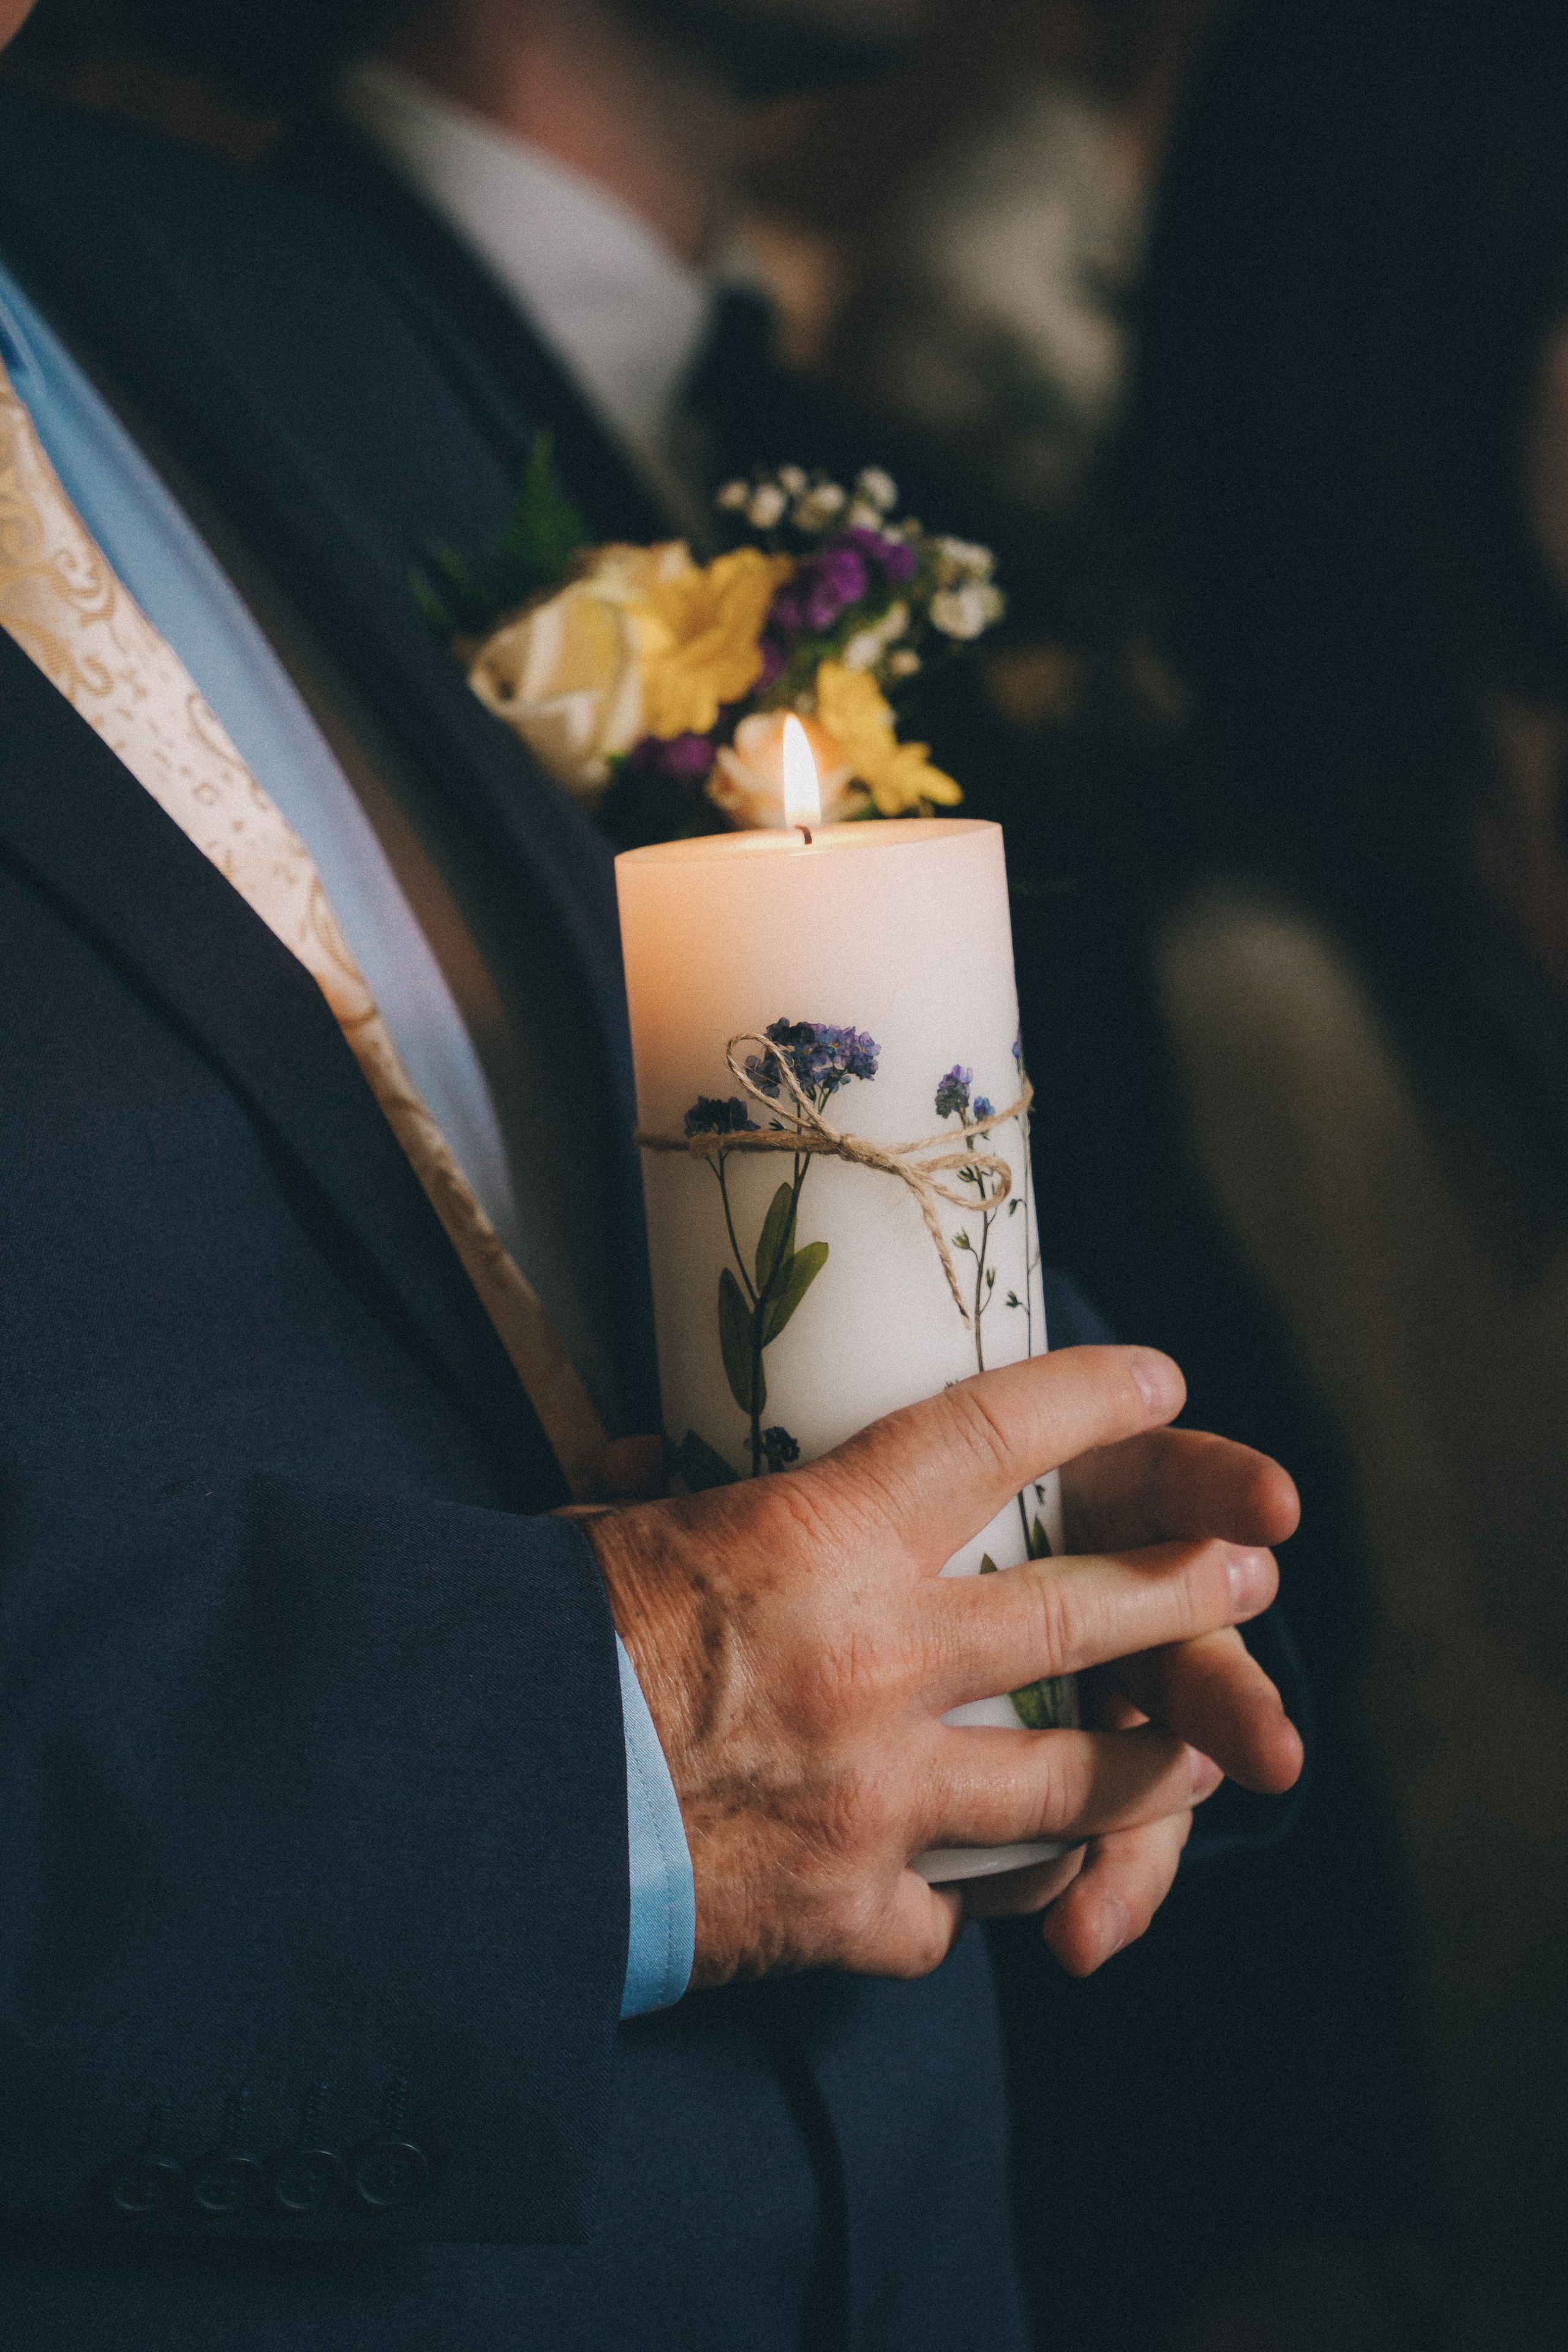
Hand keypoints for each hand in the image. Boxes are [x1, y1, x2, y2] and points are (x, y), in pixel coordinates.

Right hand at [583, 1346, 1301, 1989]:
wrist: (475, 1810)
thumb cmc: (529, 1646)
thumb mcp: (616, 1535)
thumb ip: (681, 1500)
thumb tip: (646, 1446)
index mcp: (817, 1540)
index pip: (990, 1436)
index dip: (1093, 1400)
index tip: (1162, 1382)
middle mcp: (876, 1661)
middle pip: (1082, 1614)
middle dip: (1186, 1588)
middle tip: (1250, 1574)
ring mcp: (878, 1798)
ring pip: (1070, 1787)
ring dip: (1146, 1768)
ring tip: (1196, 1754)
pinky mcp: (851, 1912)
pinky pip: (956, 1912)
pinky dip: (972, 1897)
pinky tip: (987, 1889)